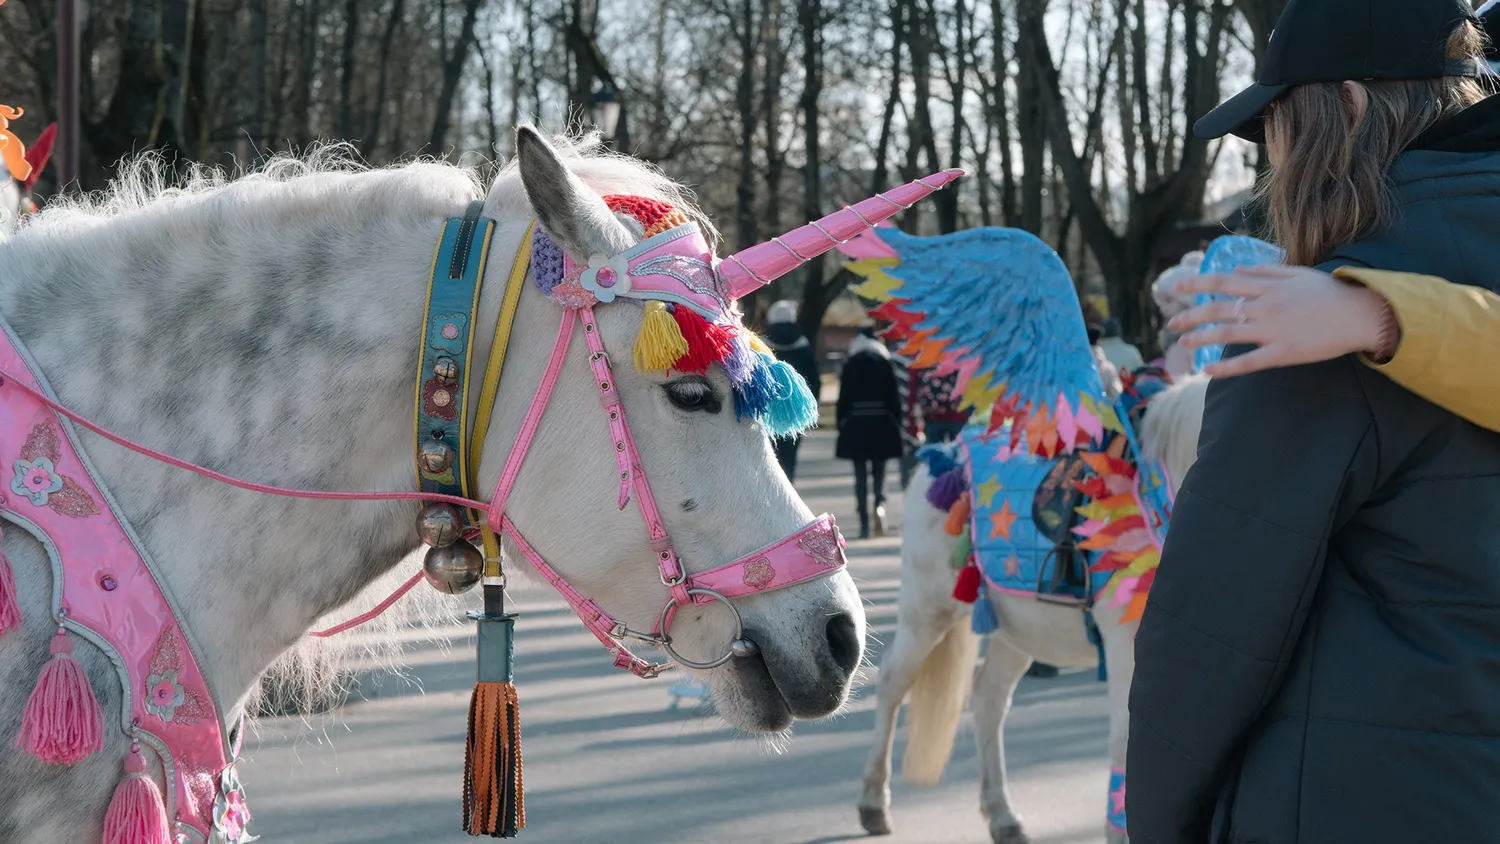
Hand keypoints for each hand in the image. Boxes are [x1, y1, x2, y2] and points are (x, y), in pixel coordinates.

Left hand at [1167, 264, 1394, 377]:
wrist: (1360, 315)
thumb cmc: (1329, 293)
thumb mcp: (1297, 273)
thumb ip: (1266, 271)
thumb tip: (1237, 268)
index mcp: (1268, 287)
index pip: (1224, 281)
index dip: (1197, 283)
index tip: (1176, 286)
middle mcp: (1265, 306)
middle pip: (1218, 309)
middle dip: (1191, 316)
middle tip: (1172, 325)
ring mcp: (1273, 331)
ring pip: (1227, 334)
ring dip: (1200, 339)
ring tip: (1182, 345)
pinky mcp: (1283, 353)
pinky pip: (1248, 362)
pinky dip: (1226, 367)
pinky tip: (1208, 371)